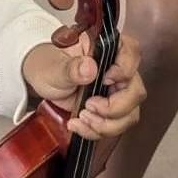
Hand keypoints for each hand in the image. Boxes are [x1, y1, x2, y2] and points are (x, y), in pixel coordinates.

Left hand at [21, 34, 144, 139]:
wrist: (42, 82)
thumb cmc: (48, 64)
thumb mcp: (54, 66)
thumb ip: (71, 68)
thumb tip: (89, 68)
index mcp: (106, 47)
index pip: (132, 52)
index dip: (124, 69)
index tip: (105, 80)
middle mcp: (117, 69)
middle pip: (135, 91)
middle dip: (114, 107)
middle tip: (89, 106)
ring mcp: (116, 91)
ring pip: (130, 114)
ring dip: (105, 124)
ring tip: (82, 118)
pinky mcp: (110, 110)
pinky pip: (116, 126)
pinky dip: (96, 131)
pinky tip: (79, 125)